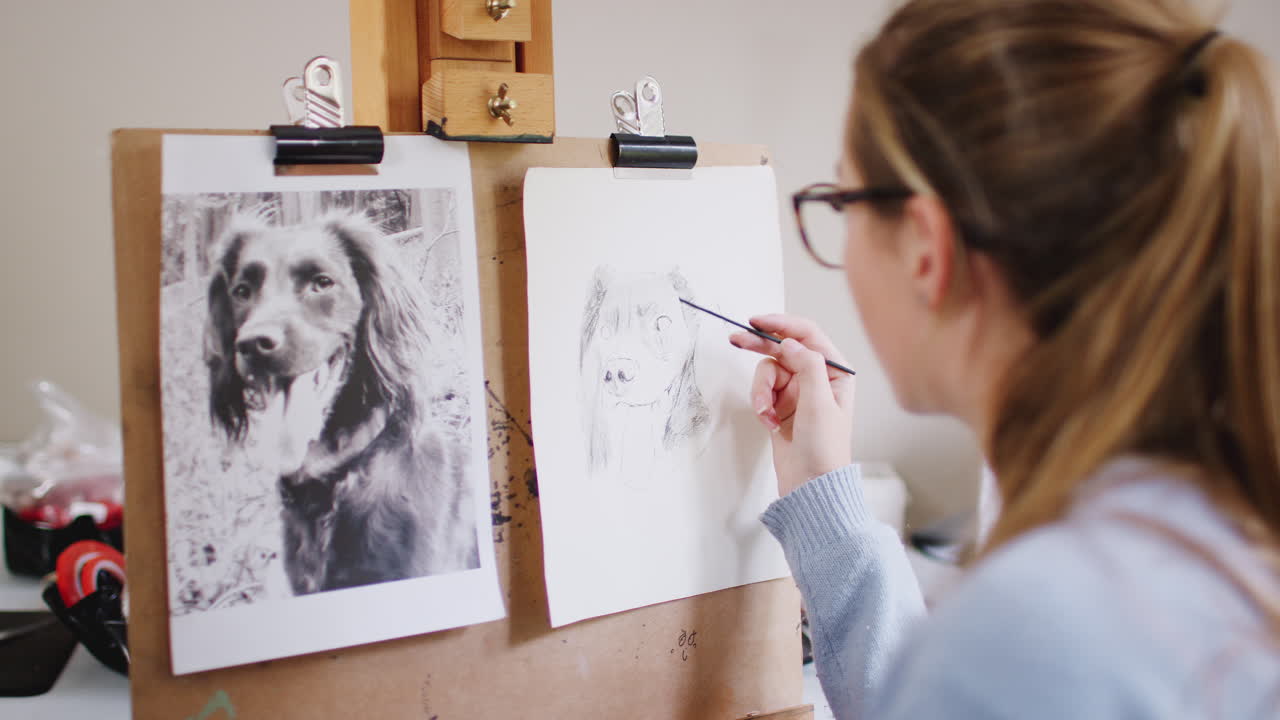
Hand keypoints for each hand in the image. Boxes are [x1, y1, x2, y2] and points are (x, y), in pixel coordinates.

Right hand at [730, 314, 854, 496]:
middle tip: (737, 339)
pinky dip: (761, 404)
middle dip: (760, 345)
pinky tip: (769, 422)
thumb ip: (807, 366)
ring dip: (761, 391)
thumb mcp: (820, 403)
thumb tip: (789, 343)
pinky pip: (762, 391)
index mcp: (835, 372)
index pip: (807, 335)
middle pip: (783, 348)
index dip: (782, 324)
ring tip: (766, 413)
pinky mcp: (780, 405)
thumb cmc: (824, 448)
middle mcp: (817, 377)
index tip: (757, 322)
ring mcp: (796, 391)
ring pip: (768, 372)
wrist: (810, 485)